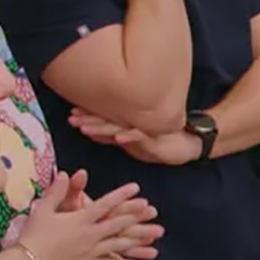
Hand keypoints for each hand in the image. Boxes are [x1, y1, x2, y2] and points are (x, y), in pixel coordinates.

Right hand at [16, 169, 161, 259]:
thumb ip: (57, 191)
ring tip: (153, 239)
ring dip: (138, 241)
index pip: (105, 204)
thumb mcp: (43, 209)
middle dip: (136, 217)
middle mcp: (90, 235)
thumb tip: (65, 172)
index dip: (122, 195)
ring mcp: (90, 252)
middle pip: (118, 224)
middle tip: (153, 211)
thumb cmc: (33, 235)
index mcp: (80, 219)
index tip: (136, 188)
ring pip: (118, 245)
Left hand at [67, 108, 201, 165]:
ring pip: (120, 127)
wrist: (187, 145)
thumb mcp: (135, 143)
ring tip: (85, 128)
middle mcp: (133, 126)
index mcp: (126, 127)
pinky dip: (129, 136)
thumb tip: (98, 133)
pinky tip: (117, 137)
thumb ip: (118, 137)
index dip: (88, 117)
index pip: (104, 120)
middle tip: (72, 117)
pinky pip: (140, 137)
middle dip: (88, 120)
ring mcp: (144, 132)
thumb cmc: (160, 144)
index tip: (71, 114)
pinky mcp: (155, 140)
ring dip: (102, 127)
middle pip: (108, 121)